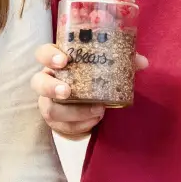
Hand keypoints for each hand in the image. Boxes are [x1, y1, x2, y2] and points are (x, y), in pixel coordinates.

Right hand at [31, 43, 147, 138]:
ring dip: (72, 112)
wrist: (89, 102)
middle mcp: (48, 80)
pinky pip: (61, 127)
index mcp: (58, 62)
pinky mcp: (55, 122)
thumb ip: (123, 62)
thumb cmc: (94, 77)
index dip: (49, 56)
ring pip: (48, 109)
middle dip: (50, 87)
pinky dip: (79, 126)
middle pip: (37, 82)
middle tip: (67, 92)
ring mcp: (48, 102)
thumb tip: (143, 62)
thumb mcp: (107, 67)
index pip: (43, 53)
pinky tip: (94, 122)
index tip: (64, 60)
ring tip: (96, 111)